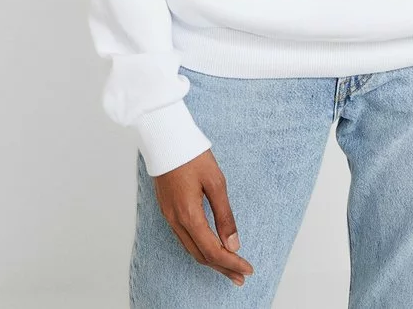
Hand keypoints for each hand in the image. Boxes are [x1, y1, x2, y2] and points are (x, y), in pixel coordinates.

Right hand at [153, 149, 254, 285]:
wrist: (165, 138)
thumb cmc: (192, 155)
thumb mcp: (215, 182)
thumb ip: (224, 215)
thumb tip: (233, 245)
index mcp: (189, 215)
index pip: (213, 251)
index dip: (231, 263)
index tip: (247, 269)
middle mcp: (176, 221)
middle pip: (201, 255)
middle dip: (223, 268)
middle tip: (242, 276)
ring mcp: (169, 216)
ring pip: (191, 249)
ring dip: (211, 261)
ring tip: (230, 268)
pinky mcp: (167, 210)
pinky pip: (184, 238)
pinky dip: (200, 248)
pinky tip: (210, 248)